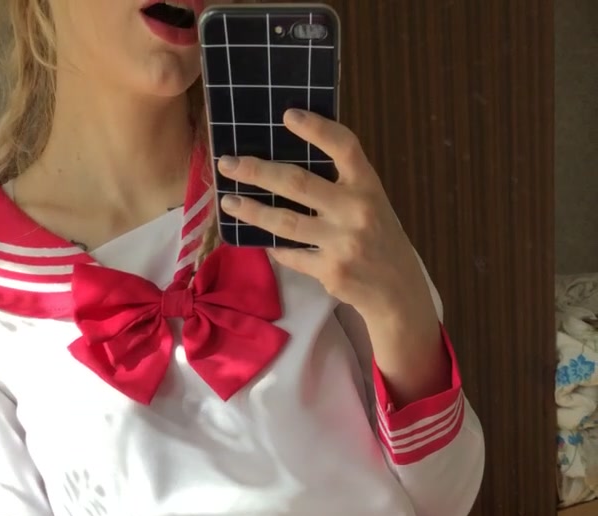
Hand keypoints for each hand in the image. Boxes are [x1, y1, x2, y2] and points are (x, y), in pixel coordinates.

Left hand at [217, 110, 448, 406]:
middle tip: (228, 163)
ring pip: (285, 222)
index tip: (286, 115)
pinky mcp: (331, 271)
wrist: (397, 290)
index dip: (316, 128)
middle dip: (257, 171)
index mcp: (368, 185)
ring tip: (228, 201)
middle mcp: (356, 210)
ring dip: (252, 211)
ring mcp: (343, 243)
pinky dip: (272, 246)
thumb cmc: (377, 238)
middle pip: (298, 183)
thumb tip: (285, 164)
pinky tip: (257, 238)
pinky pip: (291, 255)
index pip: (344, 146)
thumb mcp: (370, 202)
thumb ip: (340, 184)